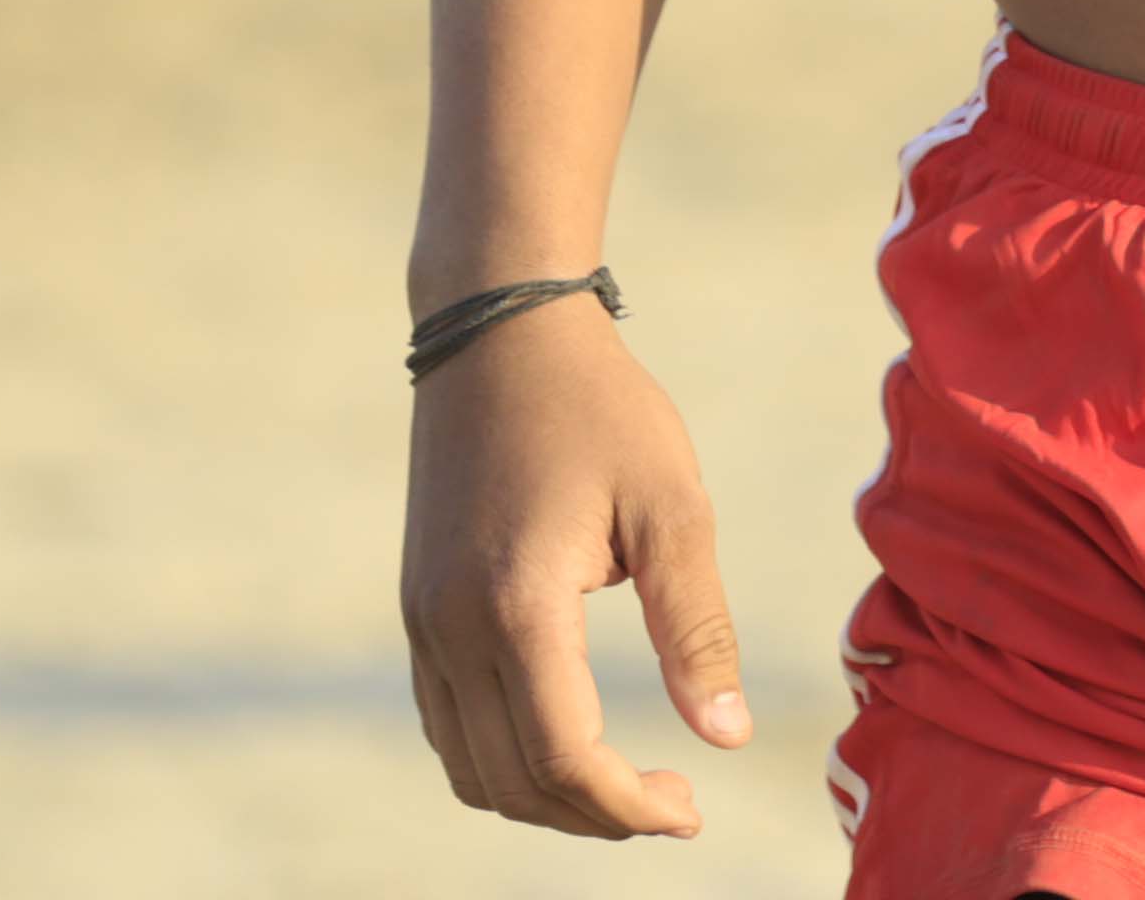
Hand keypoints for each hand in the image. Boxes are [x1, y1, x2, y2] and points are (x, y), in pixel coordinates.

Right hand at [398, 300, 745, 836]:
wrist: (498, 329)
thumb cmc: (600, 408)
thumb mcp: (671, 506)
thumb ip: (696, 628)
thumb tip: (726, 738)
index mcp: (517, 605)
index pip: (563, 758)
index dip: (627, 807)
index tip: (690, 808)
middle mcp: (452, 627)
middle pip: (513, 781)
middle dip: (595, 815)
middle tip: (673, 802)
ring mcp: (424, 621)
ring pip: (470, 767)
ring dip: (545, 798)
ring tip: (624, 782)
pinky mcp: (418, 607)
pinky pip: (447, 725)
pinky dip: (502, 759)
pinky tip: (567, 739)